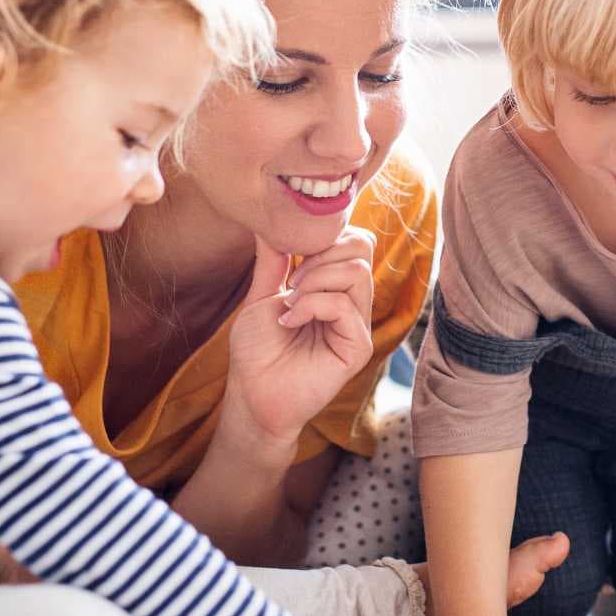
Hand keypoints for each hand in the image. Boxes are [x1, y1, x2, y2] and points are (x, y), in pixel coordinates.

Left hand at [223, 230, 376, 450]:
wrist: (252, 395)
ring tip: (289, 303)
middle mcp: (353, 302)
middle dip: (320, 254)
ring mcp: (358, 323)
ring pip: (356, 271)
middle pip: (362, 247)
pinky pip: (344, 305)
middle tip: (291, 281)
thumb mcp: (262, 295)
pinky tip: (290, 321)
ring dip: (314, 279)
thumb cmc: (257, 352)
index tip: (289, 258)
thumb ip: (275, 260)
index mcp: (336, 287)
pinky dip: (311, 306)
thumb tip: (271, 221)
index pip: (354, 240)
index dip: (324, 237)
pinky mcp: (358, 346)